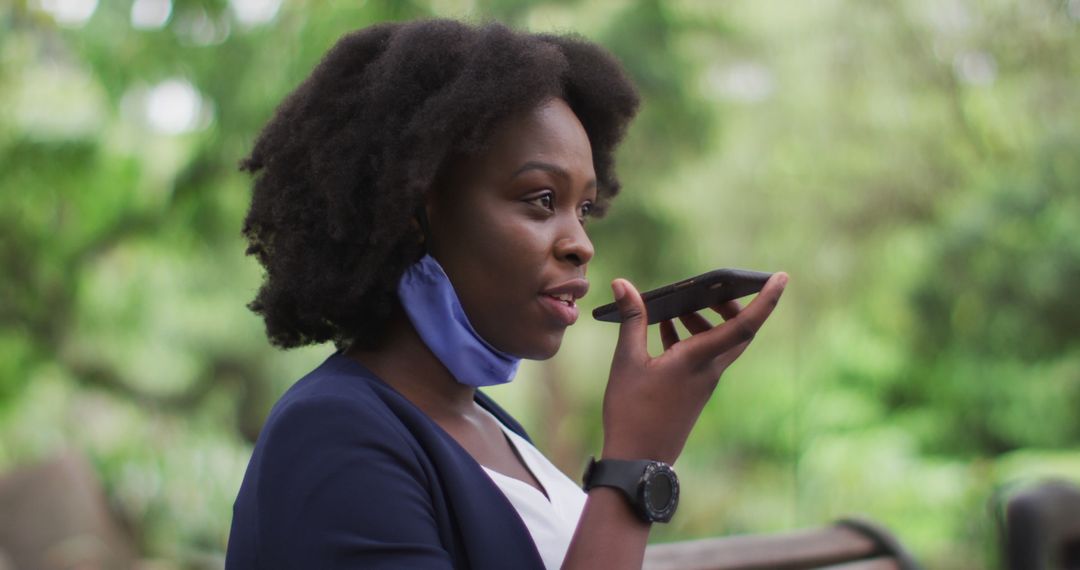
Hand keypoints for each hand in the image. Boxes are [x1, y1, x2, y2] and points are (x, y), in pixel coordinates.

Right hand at [600, 272, 787, 463]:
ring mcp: (703, 382)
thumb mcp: (627, 361)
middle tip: (715, 287)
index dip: (766, 299)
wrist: (638, 460)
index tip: (781, 277)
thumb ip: (632, 319)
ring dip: (707, 320)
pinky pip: (704, 355)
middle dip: (733, 305)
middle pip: (739, 331)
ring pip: (720, 343)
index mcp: (700, 360)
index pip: (744, 324)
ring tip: (680, 306)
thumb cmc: (632, 412)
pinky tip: (666, 328)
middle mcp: (709, 370)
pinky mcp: (693, 391)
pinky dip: (692, 336)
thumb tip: (623, 283)